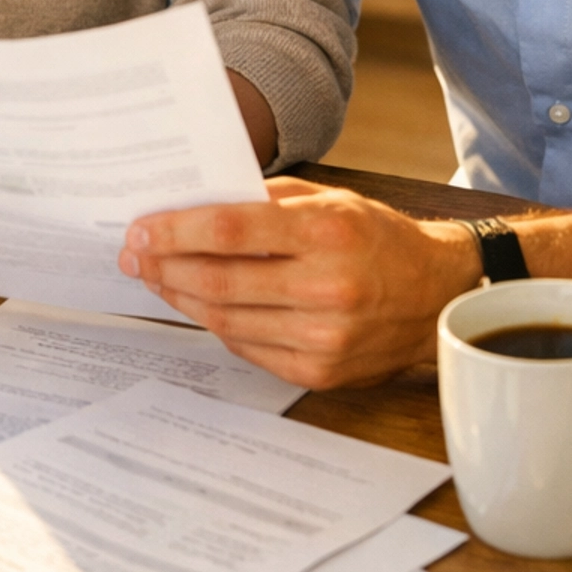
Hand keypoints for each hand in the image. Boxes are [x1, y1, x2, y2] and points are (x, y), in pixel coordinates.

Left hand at [119, 176, 480, 386]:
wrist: (437, 296)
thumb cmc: (379, 238)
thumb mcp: (332, 199)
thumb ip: (267, 200)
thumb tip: (197, 205)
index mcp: (328, 232)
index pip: (231, 231)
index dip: (176, 231)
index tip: (140, 229)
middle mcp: (326, 287)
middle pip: (218, 280)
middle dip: (164, 266)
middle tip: (134, 255)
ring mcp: (323, 336)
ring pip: (225, 319)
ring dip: (180, 297)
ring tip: (157, 277)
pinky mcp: (319, 371)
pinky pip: (247, 347)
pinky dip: (216, 324)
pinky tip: (198, 304)